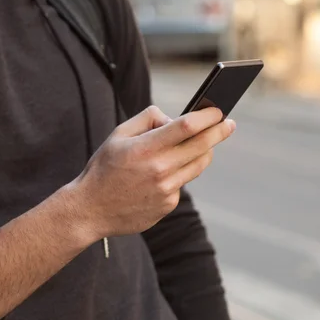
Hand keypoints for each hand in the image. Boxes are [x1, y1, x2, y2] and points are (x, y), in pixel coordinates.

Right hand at [70, 105, 235, 238]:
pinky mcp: (168, 204)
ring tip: (203, 143)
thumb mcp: (118, 135)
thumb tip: (174, 119)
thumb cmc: (103, 168)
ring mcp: (166, 190)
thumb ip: (148, 119)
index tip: (218, 110)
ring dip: (204, 151)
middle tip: (229, 124)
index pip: (186, 127)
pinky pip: (182, 182)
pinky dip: (179, 173)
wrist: (90, 210)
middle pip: (202, 146)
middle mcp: (160, 169)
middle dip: (220, 131)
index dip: (207, 116)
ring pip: (198, 165)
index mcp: (145, 148)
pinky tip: (164, 173)